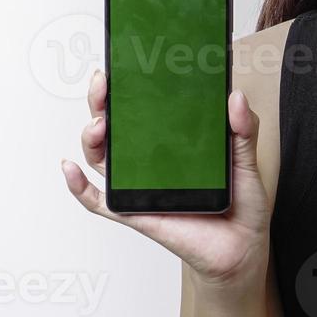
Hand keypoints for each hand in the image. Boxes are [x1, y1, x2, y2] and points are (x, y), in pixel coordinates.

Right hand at [59, 70, 272, 285]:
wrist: (242, 250)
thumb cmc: (241, 205)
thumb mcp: (246, 161)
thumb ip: (243, 129)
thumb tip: (234, 96)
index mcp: (172, 143)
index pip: (141, 111)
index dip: (126, 89)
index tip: (120, 66)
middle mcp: (150, 162)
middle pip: (113, 128)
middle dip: (100, 103)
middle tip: (103, 85)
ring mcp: (140, 187)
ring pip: (102, 159)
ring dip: (91, 138)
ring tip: (98, 124)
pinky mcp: (137, 214)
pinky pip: (100, 202)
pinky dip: (79, 188)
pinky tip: (70, 169)